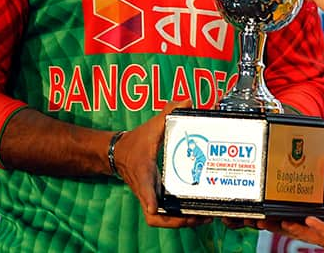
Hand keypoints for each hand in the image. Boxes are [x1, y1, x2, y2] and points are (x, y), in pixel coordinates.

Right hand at [114, 100, 207, 228]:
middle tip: (199, 217)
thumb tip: (187, 100)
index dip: (148, 197)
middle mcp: (145, 189)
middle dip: (177, 221)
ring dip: (180, 223)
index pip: (144, 186)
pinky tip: (197, 215)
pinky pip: (165, 216)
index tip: (154, 206)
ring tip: (204, 218)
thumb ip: (168, 114)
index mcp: (143, 172)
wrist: (118, 153)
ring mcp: (149, 197)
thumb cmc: (136, 143)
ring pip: (161, 220)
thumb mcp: (151, 127)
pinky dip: (178, 220)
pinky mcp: (153, 199)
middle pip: (155, 215)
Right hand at [258, 156, 323, 252]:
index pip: (298, 222)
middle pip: (298, 232)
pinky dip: (320, 228)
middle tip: (260, 220)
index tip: (263, 211)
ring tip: (281, 219)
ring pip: (312, 236)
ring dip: (296, 229)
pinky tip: (310, 220)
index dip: (279, 218)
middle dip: (279, 227)